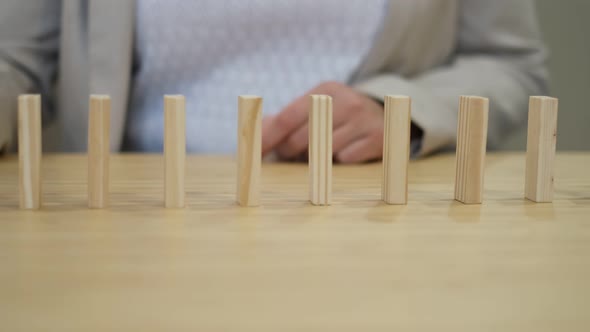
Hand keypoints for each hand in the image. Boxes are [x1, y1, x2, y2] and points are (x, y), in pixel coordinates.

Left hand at [262, 81, 384, 162]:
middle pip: (302, 138)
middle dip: (290, 151)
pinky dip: (339, 161)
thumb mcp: (316, 107)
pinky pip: (345, 160)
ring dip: (315, 158)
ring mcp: (364, 120)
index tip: (256, 153)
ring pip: (322, 152)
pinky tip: (344, 153)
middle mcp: (346, 101)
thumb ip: (286, 119)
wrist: (383, 115)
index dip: (269, 137)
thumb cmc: (339, 115)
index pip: (288, 117)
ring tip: (319, 152)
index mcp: (325, 90)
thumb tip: (257, 132)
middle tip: (291, 154)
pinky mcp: (377, 139)